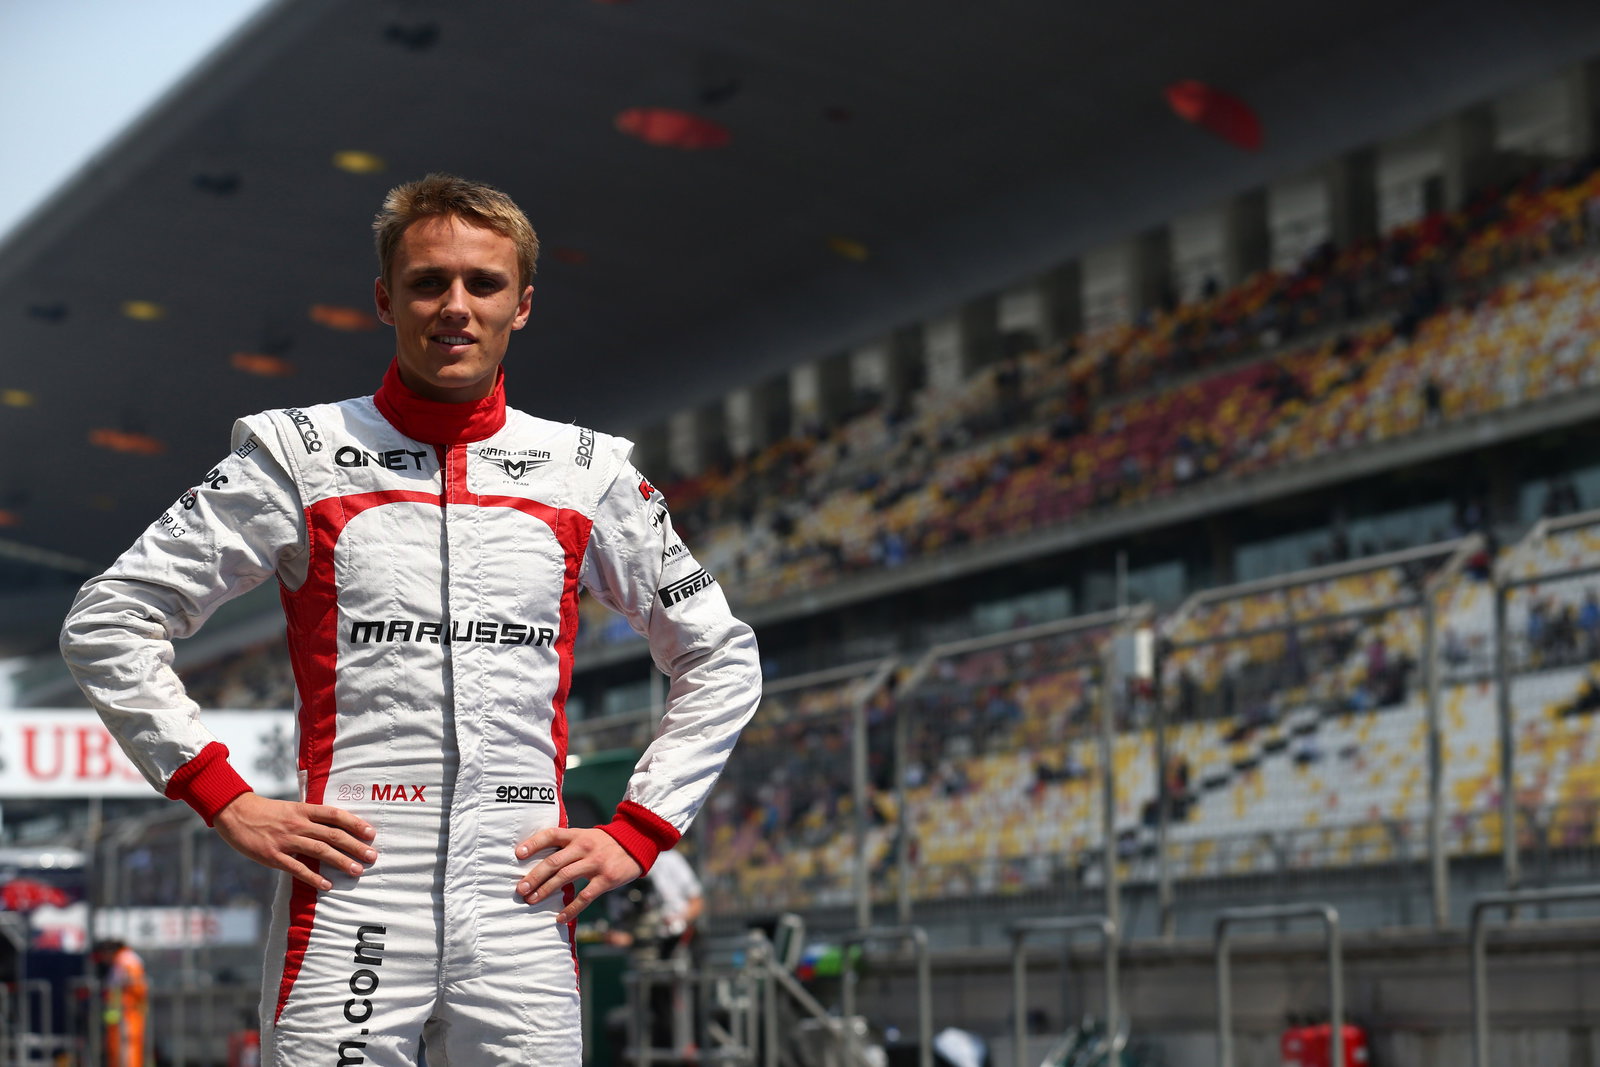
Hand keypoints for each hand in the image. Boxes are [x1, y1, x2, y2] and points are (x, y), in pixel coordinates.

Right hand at [213, 792, 376, 891]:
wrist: (236, 813)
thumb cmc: (267, 812)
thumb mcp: (292, 808)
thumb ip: (311, 817)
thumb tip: (336, 827)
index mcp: (304, 810)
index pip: (335, 815)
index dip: (355, 823)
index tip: (371, 833)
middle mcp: (298, 824)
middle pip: (333, 835)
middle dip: (355, 846)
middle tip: (372, 856)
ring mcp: (286, 840)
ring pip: (320, 851)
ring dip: (340, 862)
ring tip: (356, 871)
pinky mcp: (273, 856)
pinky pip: (297, 868)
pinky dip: (314, 877)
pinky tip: (327, 885)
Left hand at [514, 827, 641, 923]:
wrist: (637, 842)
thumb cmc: (605, 843)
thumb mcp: (587, 836)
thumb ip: (567, 846)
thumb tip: (540, 863)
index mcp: (577, 835)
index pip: (551, 835)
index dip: (533, 843)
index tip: (518, 854)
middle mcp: (584, 847)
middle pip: (554, 861)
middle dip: (535, 876)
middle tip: (521, 889)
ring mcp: (596, 862)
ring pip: (565, 877)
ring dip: (546, 890)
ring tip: (532, 900)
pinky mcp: (607, 878)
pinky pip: (585, 896)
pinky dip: (571, 908)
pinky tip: (560, 917)